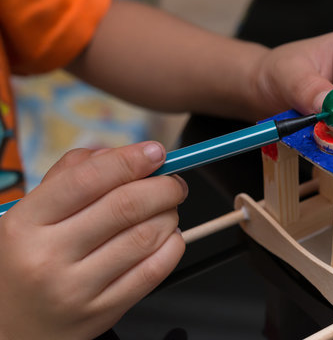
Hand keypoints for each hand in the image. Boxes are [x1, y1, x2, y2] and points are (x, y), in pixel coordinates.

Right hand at [0, 142, 186, 338]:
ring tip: (166, 210)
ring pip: (147, 236)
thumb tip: (120, 153)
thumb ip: (71, 175)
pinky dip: (172, 245)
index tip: (156, 153)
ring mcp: (77, 288)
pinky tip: (166, 237)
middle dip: (163, 187)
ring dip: (170, 215)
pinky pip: (155, 270)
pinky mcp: (104, 312)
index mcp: (26, 223)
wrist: (16, 326)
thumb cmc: (29, 260)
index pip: (88, 179)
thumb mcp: (31, 214)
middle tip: (173, 183)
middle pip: (125, 206)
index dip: (130, 160)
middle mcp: (49, 256)